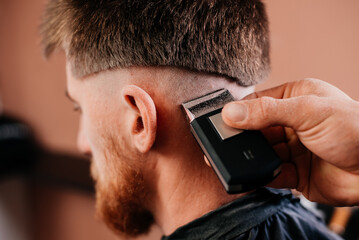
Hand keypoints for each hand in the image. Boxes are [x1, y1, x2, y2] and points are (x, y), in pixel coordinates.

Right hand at [222, 79, 358, 205]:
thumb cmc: (356, 129)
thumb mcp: (308, 111)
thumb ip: (267, 111)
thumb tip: (231, 112)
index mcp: (297, 99)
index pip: (259, 102)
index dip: (239, 111)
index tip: (221, 121)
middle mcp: (293, 123)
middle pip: (257, 129)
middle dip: (241, 138)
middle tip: (221, 145)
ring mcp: (294, 149)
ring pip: (262, 153)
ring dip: (249, 158)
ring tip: (232, 161)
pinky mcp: (296, 173)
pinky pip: (271, 174)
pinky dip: (260, 176)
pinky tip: (251, 176)